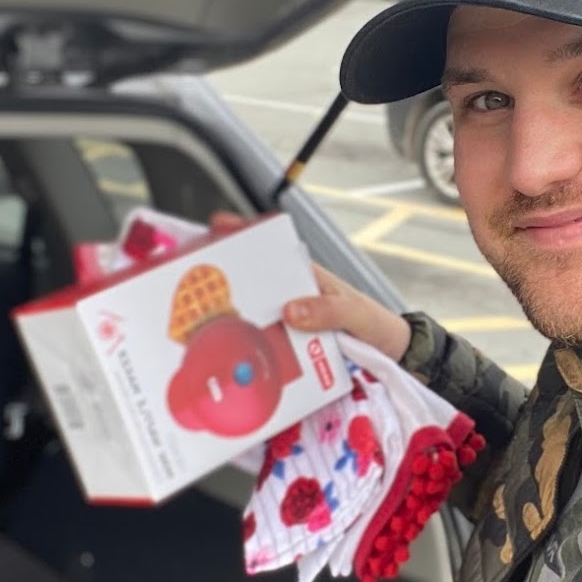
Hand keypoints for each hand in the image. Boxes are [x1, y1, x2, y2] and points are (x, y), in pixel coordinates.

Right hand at [211, 212, 411, 361]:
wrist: (391, 352)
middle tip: (190, 283)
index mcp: (307, 276)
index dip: (245, 234)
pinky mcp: (290, 345)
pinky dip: (248, 346)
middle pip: (252, 283)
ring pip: (253, 315)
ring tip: (198, 322)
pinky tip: (230, 356)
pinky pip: (265, 343)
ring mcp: (289, 321)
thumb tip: (290, 310)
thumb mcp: (354, 313)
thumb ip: (328, 311)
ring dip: (230, 318)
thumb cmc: (375, 323)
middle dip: (222, 281)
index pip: (272, 249)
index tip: (218, 225)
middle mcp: (292, 296)